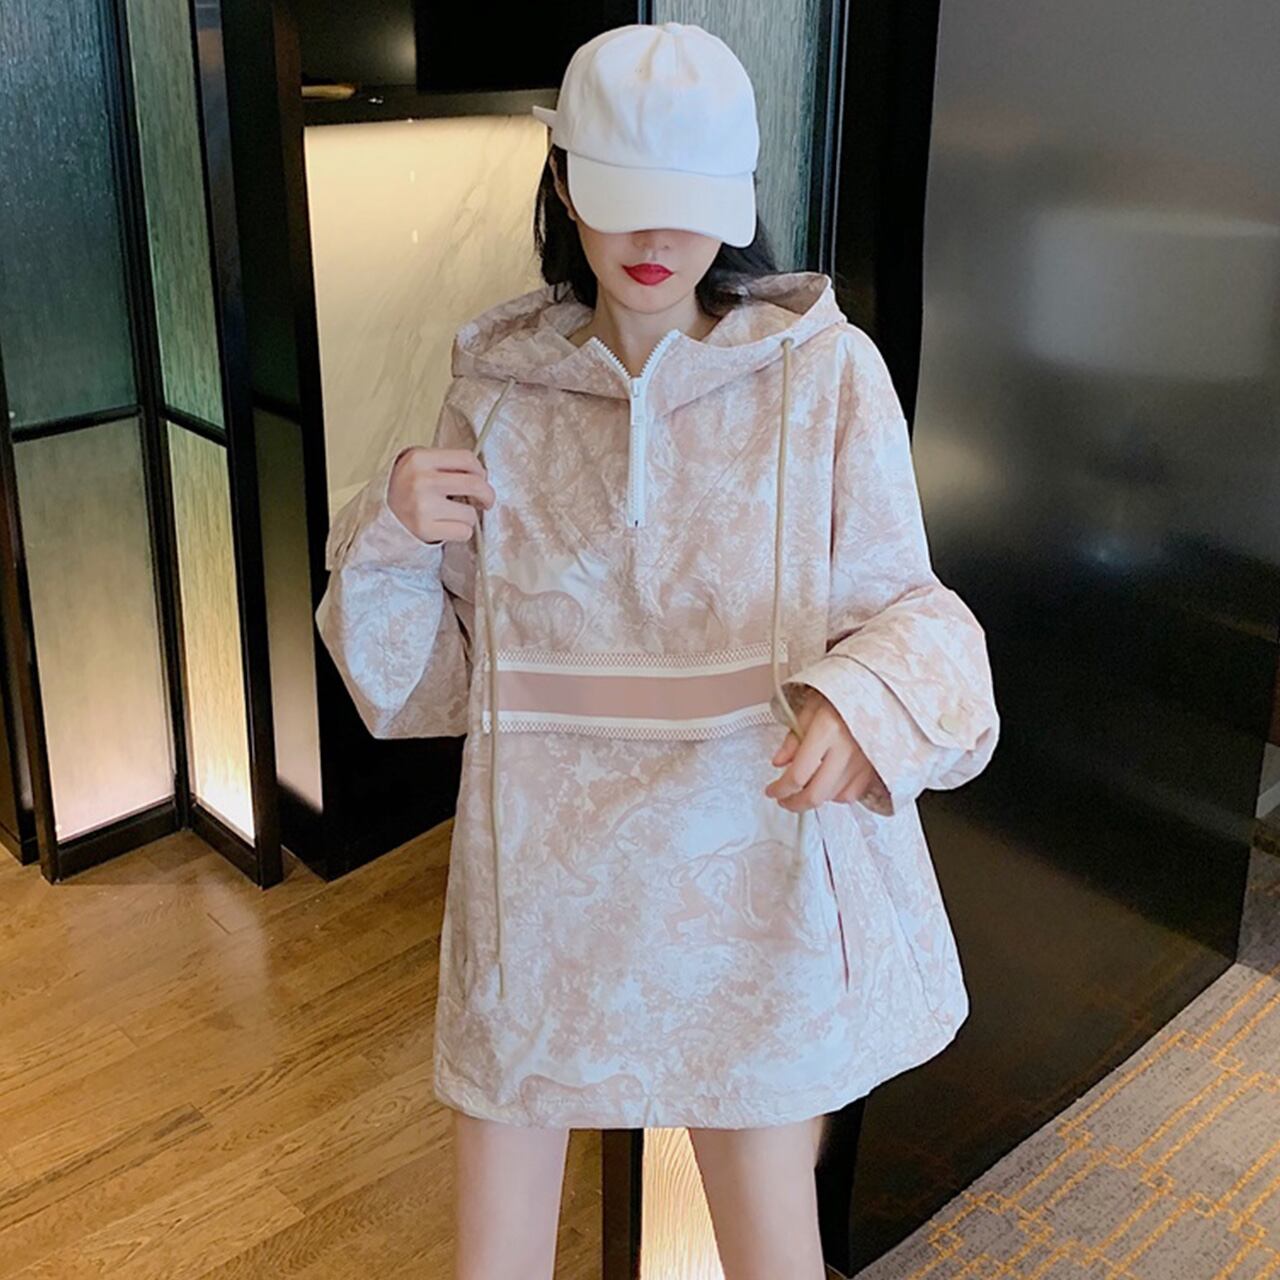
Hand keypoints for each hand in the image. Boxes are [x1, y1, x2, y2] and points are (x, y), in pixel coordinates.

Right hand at [388, 447, 495, 544]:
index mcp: (420, 458)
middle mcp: (421, 480)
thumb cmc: (407, 488)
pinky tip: (448, 527)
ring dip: (468, 517)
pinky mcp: (424, 529)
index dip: (480, 470)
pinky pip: (463, 532)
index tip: (481, 479)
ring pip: (470, 514)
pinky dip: (460, 532)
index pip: (467, 458)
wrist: (380, 513)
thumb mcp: (420, 464)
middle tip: (485, 501)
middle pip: (475, 484)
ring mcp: (423, 506)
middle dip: (487, 495)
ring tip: (453, 515)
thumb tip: (482, 475)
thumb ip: (447, 464)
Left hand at [765, 686, 884, 810]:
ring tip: (805, 786)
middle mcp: (847, 749)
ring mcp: (864, 761)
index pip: (798, 774)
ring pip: (833, 797)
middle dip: (794, 803)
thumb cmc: (839, 698)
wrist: (875, 692)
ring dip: (814, 797)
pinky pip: (852, 794)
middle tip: (784, 800)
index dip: (780, 789)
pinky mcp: (875, 767)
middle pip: (816, 794)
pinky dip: (836, 794)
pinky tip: (827, 783)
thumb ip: (792, 739)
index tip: (772, 791)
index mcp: (827, 730)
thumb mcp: (809, 710)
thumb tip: (778, 762)